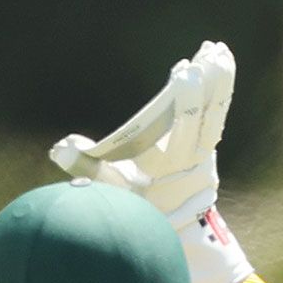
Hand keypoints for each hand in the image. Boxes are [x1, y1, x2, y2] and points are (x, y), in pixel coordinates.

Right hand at [49, 41, 233, 226]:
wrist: (169, 232)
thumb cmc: (135, 209)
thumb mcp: (110, 192)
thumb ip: (86, 168)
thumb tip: (60, 146)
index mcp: (173, 165)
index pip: (184, 126)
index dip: (186, 98)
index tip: (182, 71)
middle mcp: (196, 156)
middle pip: (206, 114)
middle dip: (205, 83)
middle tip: (202, 54)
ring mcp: (206, 151)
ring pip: (217, 111)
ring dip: (220, 81)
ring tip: (217, 49)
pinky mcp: (208, 145)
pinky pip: (218, 113)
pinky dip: (221, 89)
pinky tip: (222, 64)